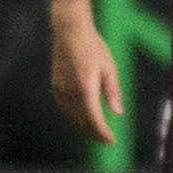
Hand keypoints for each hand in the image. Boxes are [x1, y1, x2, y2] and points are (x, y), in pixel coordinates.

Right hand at [49, 0, 122, 144]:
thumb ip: (112, 92)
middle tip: (106, 139)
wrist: (70, 31)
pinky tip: (81, 117)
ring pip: (71, 116)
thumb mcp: (109, 68)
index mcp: (86, 87)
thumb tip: (117, 112)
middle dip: (94, 133)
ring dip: (83, 126)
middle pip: (81, 121)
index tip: (111, 141)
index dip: (102, 133)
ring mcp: (60, 88)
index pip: (94, 118)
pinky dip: (73, 116)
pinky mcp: (55, 85)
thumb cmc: (93, 47)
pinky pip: (64, 107)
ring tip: (95, 131)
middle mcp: (70, 90)